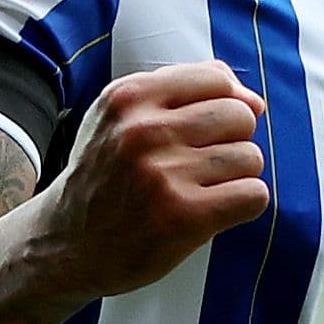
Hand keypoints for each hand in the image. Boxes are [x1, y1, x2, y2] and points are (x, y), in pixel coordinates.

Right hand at [33, 61, 269, 301]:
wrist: (67, 244)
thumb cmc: (108, 175)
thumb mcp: (124, 118)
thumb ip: (185, 93)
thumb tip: (256, 102)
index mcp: (129, 97)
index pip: (217, 79)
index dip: (226, 103)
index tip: (211, 130)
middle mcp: (143, 131)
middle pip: (240, 116)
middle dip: (234, 140)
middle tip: (203, 164)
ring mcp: (162, 175)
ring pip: (250, 157)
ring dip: (237, 176)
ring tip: (204, 189)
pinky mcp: (182, 217)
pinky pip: (253, 195)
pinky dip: (243, 204)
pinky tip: (214, 210)